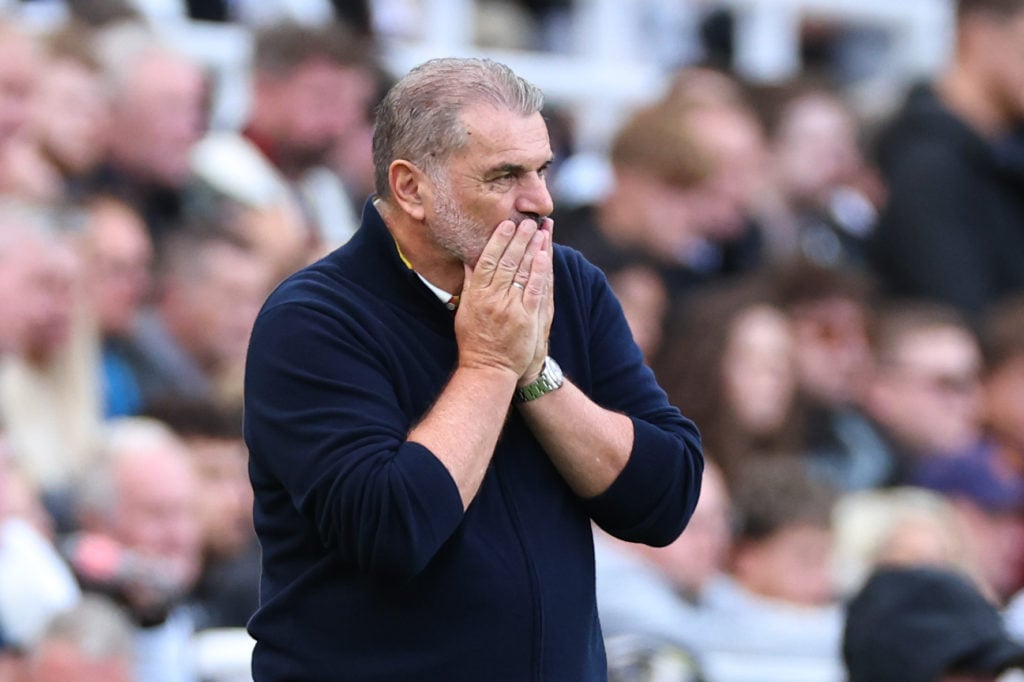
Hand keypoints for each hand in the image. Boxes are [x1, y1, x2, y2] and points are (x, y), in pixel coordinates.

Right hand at [455, 218, 549, 380]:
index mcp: (476, 295)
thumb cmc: (474, 340)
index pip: (487, 260)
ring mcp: (511, 309)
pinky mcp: (527, 319)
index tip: (506, 224)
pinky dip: (540, 271)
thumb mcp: (464, 311)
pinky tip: (544, 255)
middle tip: (527, 221)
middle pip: (507, 262)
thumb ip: (469, 285)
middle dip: (519, 239)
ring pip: (523, 272)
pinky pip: (535, 289)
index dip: (498, 241)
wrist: (489, 370)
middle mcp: (493, 299)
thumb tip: (468, 260)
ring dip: (532, 249)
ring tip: (539, 231)